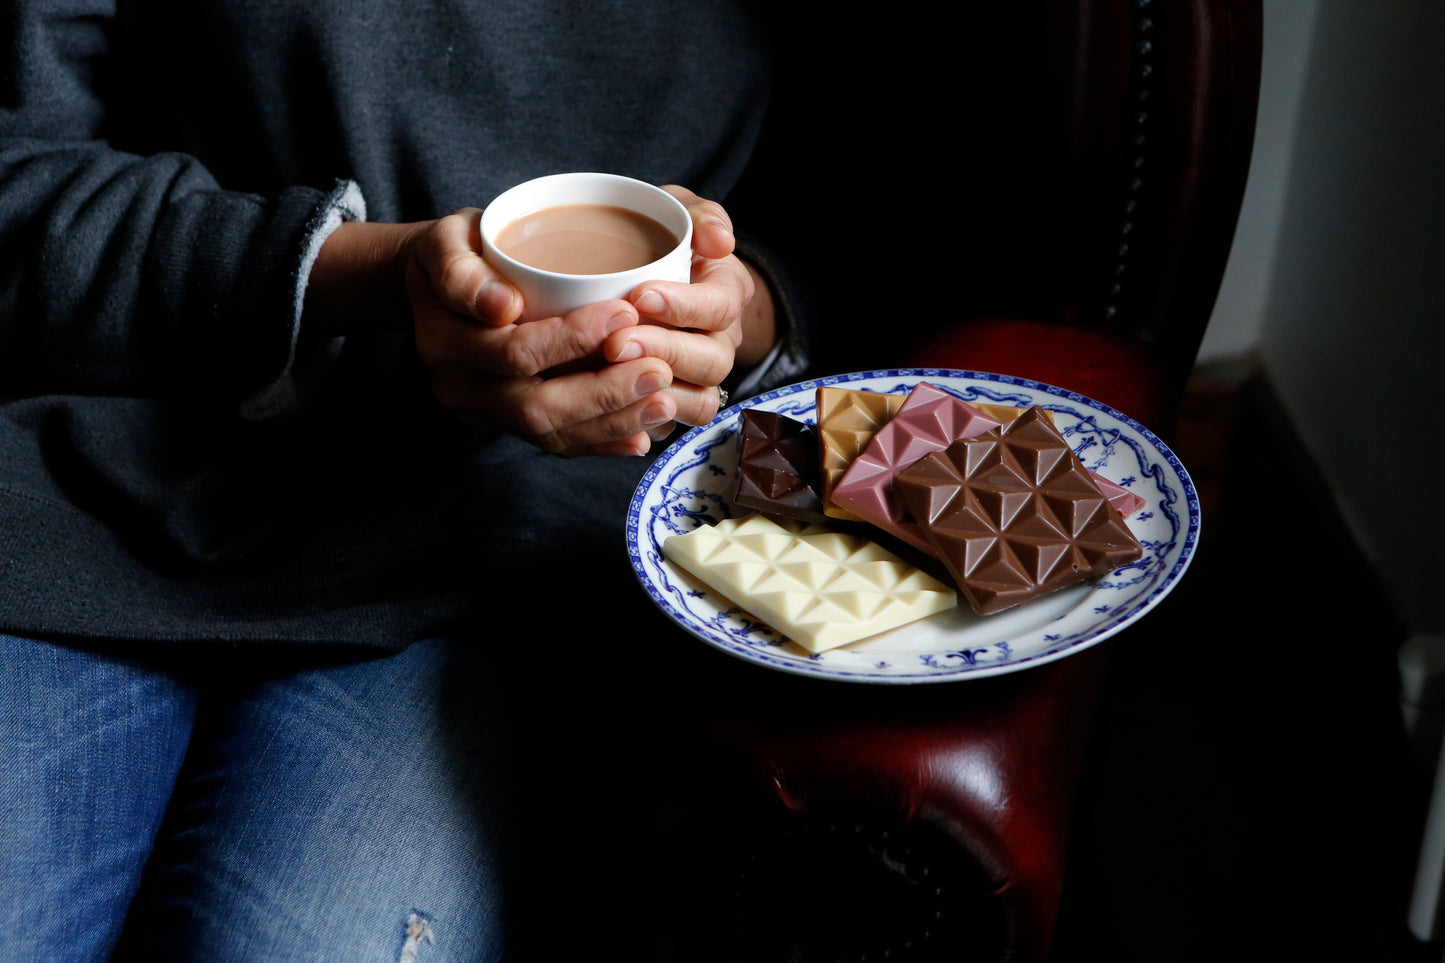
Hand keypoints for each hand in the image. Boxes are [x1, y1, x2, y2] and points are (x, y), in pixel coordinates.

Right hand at [308, 212, 679, 456]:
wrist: (441, 288)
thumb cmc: (461, 250)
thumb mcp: (448, 239)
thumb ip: (464, 271)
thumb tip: (504, 307)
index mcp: (442, 338)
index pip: (512, 351)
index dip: (570, 339)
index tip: (625, 313)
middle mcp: (458, 386)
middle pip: (534, 405)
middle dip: (603, 392)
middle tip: (659, 370)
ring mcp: (483, 412)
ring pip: (550, 433)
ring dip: (612, 421)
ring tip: (664, 401)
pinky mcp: (507, 426)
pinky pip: (556, 444)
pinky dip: (602, 441)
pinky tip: (643, 432)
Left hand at [601, 185, 776, 429]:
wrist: (645, 280)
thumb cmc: (661, 241)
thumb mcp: (680, 213)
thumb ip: (701, 216)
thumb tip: (720, 239)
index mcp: (727, 292)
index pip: (719, 305)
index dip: (684, 306)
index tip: (641, 295)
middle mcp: (721, 340)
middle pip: (712, 361)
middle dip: (664, 352)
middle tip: (617, 343)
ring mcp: (701, 377)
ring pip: (699, 401)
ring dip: (657, 392)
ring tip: (612, 376)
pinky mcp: (674, 404)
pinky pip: (673, 426)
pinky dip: (646, 422)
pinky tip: (611, 409)